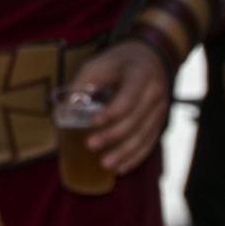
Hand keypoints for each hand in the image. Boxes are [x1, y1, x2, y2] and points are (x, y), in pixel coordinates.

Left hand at [73, 40, 170, 172]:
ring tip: (105, 164)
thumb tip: (63, 112)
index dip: (110, 113)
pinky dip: (136, 156)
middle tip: (90, 145)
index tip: (91, 122)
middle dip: (113, 136)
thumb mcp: (98, 64)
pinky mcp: (160, 121)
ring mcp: (161, 109)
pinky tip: (122, 168)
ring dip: (125, 153)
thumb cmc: (118, 61)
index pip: (127, 100)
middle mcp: (155, 94)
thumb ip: (81, 85)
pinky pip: (150, 142)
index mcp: (141, 76)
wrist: (150, 57)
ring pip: (144, 135)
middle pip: (135, 121)